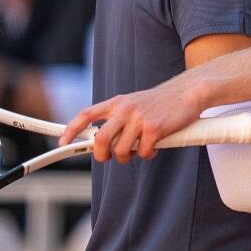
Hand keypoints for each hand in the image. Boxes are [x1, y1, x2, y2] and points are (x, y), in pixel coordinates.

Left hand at [58, 75, 204, 161]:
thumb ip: (118, 118)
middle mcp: (125, 109)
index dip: (71, 129)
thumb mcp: (134, 104)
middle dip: (102, 155)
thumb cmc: (161, 102)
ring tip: (138, 149)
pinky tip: (154, 147)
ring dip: (128, 157)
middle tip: (109, 158)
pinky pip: (142, 153)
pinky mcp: (154, 129)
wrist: (187, 92)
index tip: (62, 142)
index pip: (86, 115)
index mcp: (117, 102)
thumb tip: (103, 141)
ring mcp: (139, 119)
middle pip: (100, 140)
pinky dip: (147, 155)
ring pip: (121, 151)